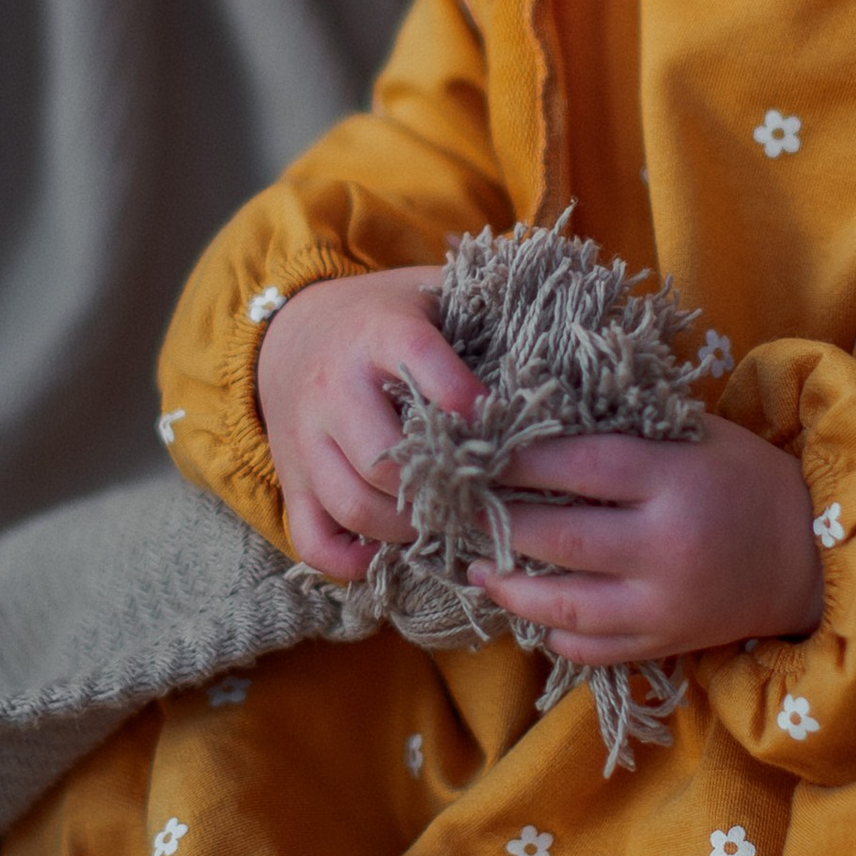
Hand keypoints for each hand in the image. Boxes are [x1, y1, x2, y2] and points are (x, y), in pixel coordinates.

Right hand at [254, 268, 482, 582]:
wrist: (289, 332)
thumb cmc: (383, 318)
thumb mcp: (428, 294)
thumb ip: (484, 305)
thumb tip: (566, 327)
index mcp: (376, 334)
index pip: (417, 358)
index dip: (461, 395)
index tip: (499, 425)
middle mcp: (334, 388)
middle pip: (384, 458)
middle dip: (443, 488)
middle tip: (484, 496)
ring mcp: (306, 440)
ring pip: (354, 505)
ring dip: (409, 528)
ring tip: (448, 521)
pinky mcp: (291, 480)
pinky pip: (314, 540)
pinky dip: (353, 561)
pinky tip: (390, 552)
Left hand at [471, 420, 822, 666]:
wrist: (813, 555)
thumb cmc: (745, 479)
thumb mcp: (696, 438)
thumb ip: (626, 434)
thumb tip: (536, 425)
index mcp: (673, 480)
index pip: (576, 465)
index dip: (516, 460)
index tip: (474, 451)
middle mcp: (665, 546)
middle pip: (558, 538)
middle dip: (498, 524)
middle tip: (458, 511)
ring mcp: (664, 604)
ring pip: (564, 605)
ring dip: (510, 588)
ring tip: (477, 569)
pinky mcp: (666, 643)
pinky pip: (593, 647)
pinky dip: (554, 632)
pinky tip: (530, 612)